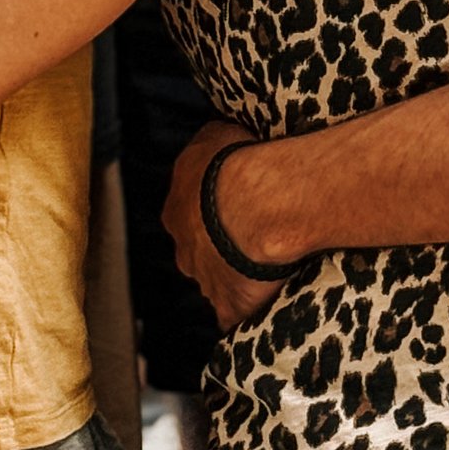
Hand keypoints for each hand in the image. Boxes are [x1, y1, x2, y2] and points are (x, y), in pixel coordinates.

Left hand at [165, 119, 288, 332]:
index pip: (189, 215)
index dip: (212, 212)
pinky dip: (248, 313)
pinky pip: (236, 316)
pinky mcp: (229, 306)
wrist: (254, 201)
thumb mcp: (215, 133)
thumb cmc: (236, 162)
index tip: (237, 205)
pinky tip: (266, 307)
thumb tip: (217, 142)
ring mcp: (205, 281)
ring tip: (272, 264)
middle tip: (254, 236)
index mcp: (176, 209)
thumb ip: (210, 146)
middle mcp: (184, 249)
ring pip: (218, 283)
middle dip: (221, 248)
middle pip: (199, 253)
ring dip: (239, 277)